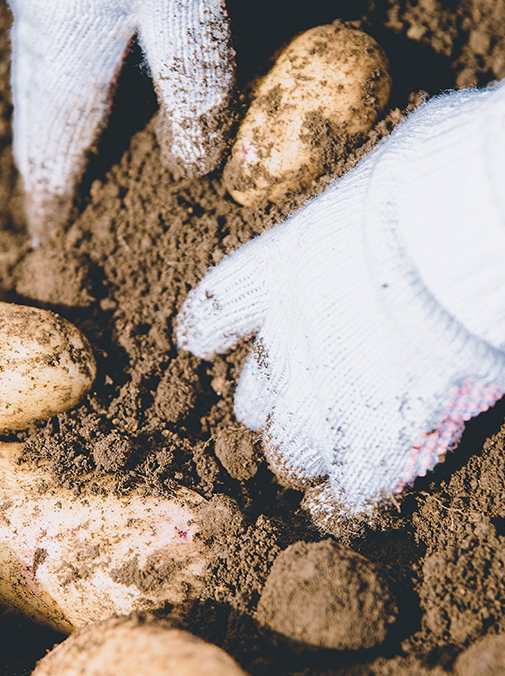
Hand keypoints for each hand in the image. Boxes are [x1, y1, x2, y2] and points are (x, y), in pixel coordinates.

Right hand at [8, 0, 236, 244]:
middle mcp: (45, 31)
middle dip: (50, 170)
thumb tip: (192, 165)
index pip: (47, 156)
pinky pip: (67, 45)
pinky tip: (111, 74)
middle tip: (61, 210)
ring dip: (64, 126)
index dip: (49, 205)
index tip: (48, 245)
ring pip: (50, 82)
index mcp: (63, 57)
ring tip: (83, 156)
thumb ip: (190, 79)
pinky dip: (83, 81)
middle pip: (40, 121)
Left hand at [177, 81, 504, 531]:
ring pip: (290, 452)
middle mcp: (289, 337)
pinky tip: (344, 505)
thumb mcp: (390, 170)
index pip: (215, 311)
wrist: (472, 229)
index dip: (208, 331)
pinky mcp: (381, 438)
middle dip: (273, 413)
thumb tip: (401, 196)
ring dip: (305, 456)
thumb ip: (373, 210)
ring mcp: (328, 393)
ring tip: (328, 457)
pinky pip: (346, 491)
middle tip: (301, 414)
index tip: (202, 342)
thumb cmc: (442, 177)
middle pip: (252, 402)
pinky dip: (343, 501)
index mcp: (278, 269)